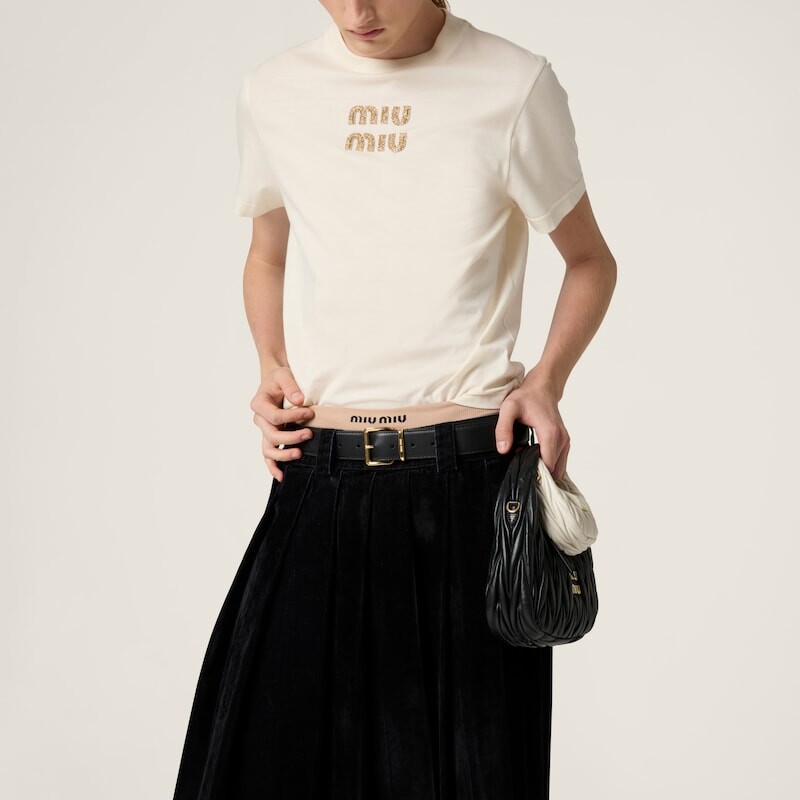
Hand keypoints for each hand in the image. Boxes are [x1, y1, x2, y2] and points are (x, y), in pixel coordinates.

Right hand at [250, 366, 315, 481]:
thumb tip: (299, 401)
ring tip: (299, 453)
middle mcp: (260, 420)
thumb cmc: (279, 378)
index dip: (293, 417)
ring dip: (283, 454)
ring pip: (268, 450)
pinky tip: (281, 476)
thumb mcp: (284, 375)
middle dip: (291, 437)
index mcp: (259, 404)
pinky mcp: (270, 438)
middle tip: (309, 433)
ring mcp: (264, 431)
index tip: (310, 412)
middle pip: (272, 435)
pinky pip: (268, 456)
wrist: (276, 382)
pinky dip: (273, 467)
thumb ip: (290, 386)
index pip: (275, 416)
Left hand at [494, 374, 569, 481]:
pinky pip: (560, 461)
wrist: (543, 386)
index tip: (520, 472)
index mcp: (550, 434)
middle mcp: (562, 439)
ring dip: (544, 470)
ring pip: (559, 468)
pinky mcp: (565, 441)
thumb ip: (503, 429)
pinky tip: (535, 459)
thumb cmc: (527, 396)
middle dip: (538, 474)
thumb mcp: (508, 409)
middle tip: (522, 469)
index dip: (534, 473)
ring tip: (527, 464)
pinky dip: (550, 465)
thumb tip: (503, 450)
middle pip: (554, 470)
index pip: (547, 466)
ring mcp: (565, 441)